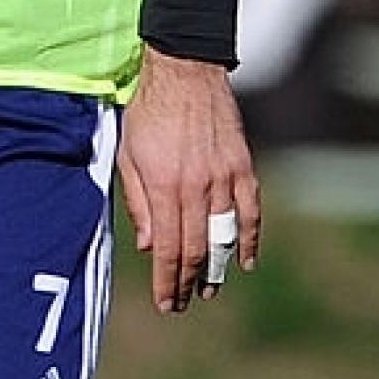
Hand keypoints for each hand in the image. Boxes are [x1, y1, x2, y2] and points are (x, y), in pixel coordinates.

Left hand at [117, 46, 259, 313]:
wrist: (184, 73)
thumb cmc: (147, 114)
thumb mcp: (127, 155)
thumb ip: (138, 202)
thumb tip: (148, 246)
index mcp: (164, 186)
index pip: (169, 248)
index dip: (168, 281)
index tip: (166, 303)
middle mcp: (196, 187)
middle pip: (196, 248)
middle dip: (188, 282)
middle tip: (183, 304)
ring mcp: (224, 178)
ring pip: (224, 236)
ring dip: (217, 268)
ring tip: (209, 290)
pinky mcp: (243, 167)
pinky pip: (250, 212)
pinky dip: (250, 239)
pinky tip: (246, 262)